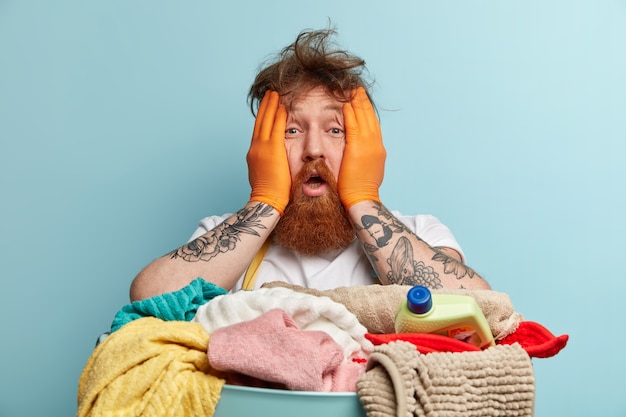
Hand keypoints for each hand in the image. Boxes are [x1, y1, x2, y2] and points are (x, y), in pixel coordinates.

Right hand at [246, 91, 289, 214]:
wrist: (266, 201)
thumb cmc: (270, 194)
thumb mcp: (266, 175)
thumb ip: (269, 165)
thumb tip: (275, 163)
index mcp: (254, 154)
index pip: (258, 131)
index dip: (262, 117)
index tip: (267, 108)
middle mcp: (255, 148)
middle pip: (260, 122)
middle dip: (265, 107)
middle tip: (269, 94)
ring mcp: (261, 148)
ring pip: (266, 121)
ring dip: (271, 106)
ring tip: (275, 94)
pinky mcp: (271, 150)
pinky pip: (276, 128)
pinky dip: (278, 116)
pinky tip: (283, 106)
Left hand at [338, 87, 385, 208]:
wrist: (362, 200)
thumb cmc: (359, 190)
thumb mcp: (365, 171)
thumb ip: (363, 159)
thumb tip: (359, 155)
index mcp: (377, 150)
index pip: (373, 125)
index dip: (367, 112)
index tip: (362, 101)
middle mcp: (376, 145)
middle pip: (370, 118)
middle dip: (364, 102)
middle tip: (358, 89)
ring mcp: (369, 146)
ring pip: (363, 118)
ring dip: (357, 103)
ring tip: (352, 90)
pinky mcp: (358, 148)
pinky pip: (354, 126)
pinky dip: (351, 114)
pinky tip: (345, 104)